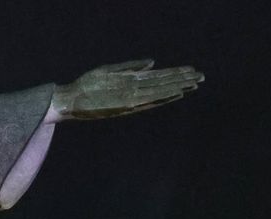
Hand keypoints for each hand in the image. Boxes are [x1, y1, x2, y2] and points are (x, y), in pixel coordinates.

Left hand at [49, 61, 203, 121]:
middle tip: (202, 77)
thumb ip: (131, 66)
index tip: (192, 71)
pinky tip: (175, 93)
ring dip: (177, 88)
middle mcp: (134, 91)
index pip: (159, 78)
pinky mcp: (123, 105)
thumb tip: (153, 62)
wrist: (69, 99)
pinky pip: (147, 100)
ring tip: (194, 84)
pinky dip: (161, 97)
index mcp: (132, 82)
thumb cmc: (88, 86)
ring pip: (159, 92)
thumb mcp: (110, 71)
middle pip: (163, 84)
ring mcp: (130, 98)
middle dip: (182, 80)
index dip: (175, 74)